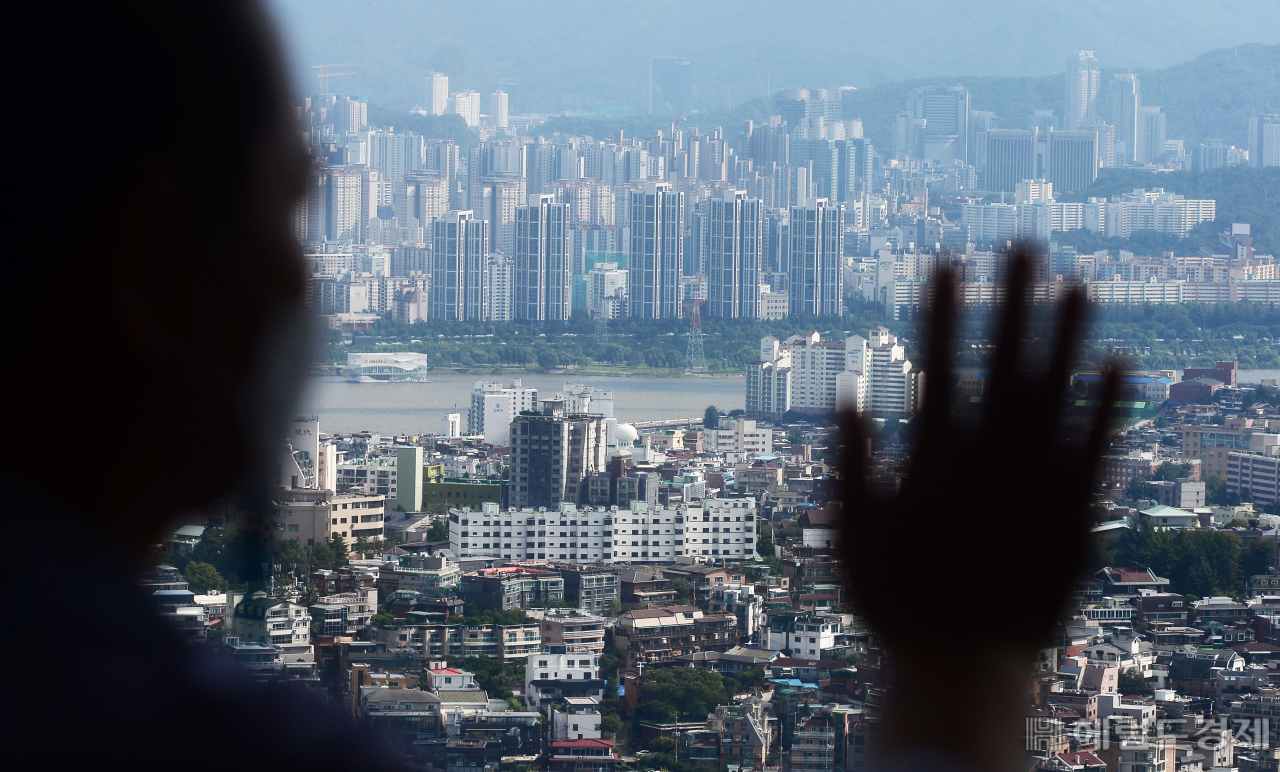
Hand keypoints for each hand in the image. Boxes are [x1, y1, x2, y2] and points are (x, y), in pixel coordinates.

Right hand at [838, 249, 1119, 768]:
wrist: (964, 671)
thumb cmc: (898, 608)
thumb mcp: (851, 536)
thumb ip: (850, 466)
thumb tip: (849, 400)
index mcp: (933, 463)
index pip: (937, 366)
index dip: (942, 310)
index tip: (946, 261)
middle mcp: (990, 463)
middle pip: (1004, 365)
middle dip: (1012, 300)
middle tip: (1023, 246)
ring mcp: (1036, 487)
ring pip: (1057, 396)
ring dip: (1068, 337)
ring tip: (1079, 284)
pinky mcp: (1075, 517)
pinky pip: (1096, 452)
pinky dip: (1108, 406)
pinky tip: (1118, 363)